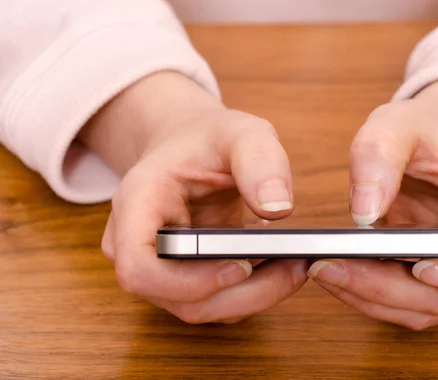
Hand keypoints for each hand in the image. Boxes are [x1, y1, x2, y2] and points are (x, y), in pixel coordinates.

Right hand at [78, 71, 308, 323]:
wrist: (191, 146)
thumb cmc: (207, 139)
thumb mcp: (239, 132)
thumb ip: (259, 159)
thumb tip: (277, 208)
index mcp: (138, 202)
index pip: (139, 267)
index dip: (188, 281)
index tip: (241, 265)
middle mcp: (139, 243)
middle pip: (178, 298)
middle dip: (241, 293)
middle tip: (294, 268)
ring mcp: (160, 267)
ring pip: (200, 308)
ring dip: (253, 297)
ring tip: (296, 266)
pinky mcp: (186, 278)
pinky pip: (216, 302)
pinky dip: (252, 293)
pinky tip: (282, 268)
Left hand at [307, 79, 437, 329]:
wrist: (431, 135)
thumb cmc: (427, 128)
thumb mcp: (399, 123)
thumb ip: (379, 156)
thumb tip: (364, 213)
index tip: (422, 267)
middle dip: (394, 290)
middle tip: (334, 269)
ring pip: (428, 305)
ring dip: (375, 298)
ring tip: (325, 271)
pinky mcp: (428, 271)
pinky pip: (406, 300)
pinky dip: (370, 295)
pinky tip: (336, 274)